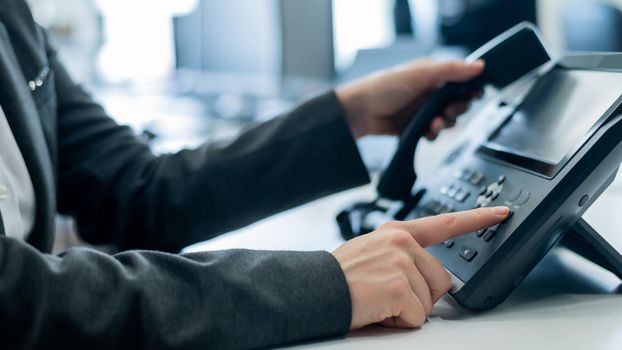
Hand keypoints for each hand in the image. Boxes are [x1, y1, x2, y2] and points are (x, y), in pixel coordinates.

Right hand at [332, 206, 508, 329]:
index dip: (476, 219)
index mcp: (397, 232)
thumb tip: (431, 280)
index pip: (444, 223)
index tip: (500, 213)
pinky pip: (417, 317)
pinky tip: (378, 309)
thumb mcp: (373, 252)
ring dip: (407, 310)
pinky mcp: (399, 286)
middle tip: (388, 294)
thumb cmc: (341, 276)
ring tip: (378, 300)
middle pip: (441, 280)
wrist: (314, 289)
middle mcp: (401, 242)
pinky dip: (399, 321)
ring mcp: (401, 262)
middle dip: (421, 296)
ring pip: (429, 301)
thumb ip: (402, 256)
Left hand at [336, 59, 484, 139]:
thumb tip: (478, 66)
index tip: (474, 95)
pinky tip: (427, 133)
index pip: (460, 81)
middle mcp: (428, 92)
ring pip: (446, 120)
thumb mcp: (420, 74)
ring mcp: (421, 111)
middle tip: (448, 111)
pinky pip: (432, 133)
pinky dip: (433, 135)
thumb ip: (450, 70)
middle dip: (456, 110)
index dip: (469, 89)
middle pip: (457, 103)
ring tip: (435, 124)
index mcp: (431, 75)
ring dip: (445, 124)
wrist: (359, 113)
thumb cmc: (383, 87)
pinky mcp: (415, 127)